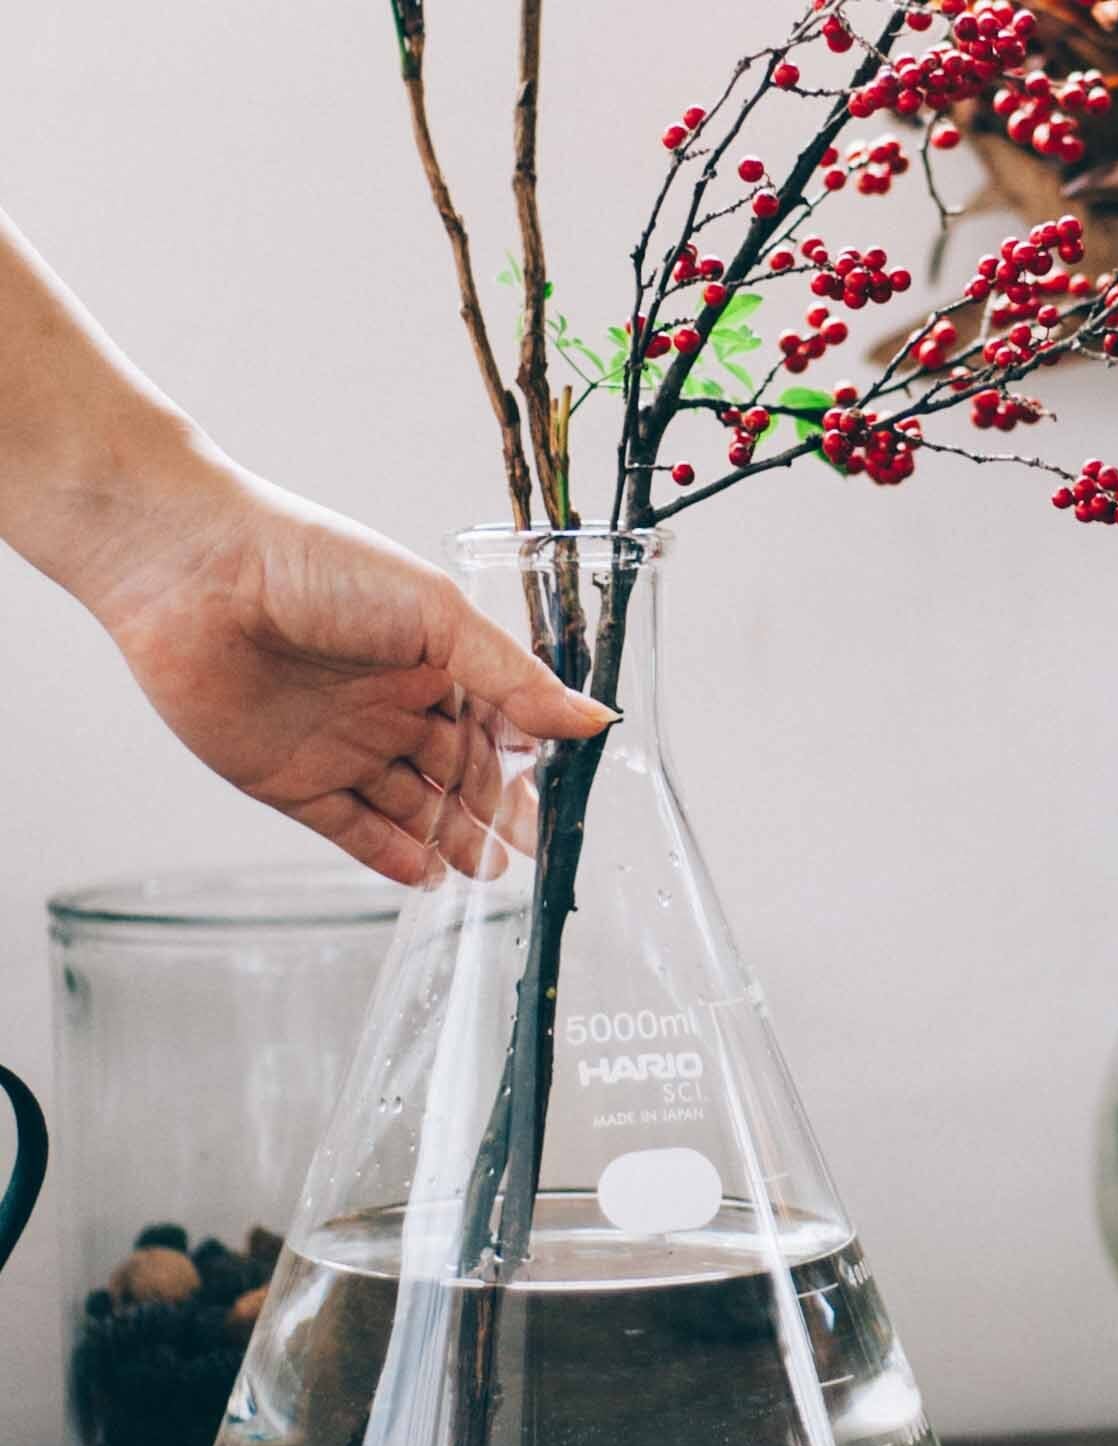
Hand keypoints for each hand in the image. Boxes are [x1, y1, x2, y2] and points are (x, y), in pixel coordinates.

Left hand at [87, 452, 612, 885]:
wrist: (191, 572)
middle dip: (496, 812)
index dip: (529, 762)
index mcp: (429, 658)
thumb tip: (594, 720)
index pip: (495, 724)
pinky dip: (391, 856)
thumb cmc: (313, 564)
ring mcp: (341, 745)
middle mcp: (388, 704)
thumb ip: (514, 678)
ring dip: (451, 839)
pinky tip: (429, 876)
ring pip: (411, 807)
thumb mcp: (436, 616)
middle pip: (458, 773)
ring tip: (489, 872)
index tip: (565, 797)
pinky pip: (351, 830)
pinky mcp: (290, 781)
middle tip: (533, 849)